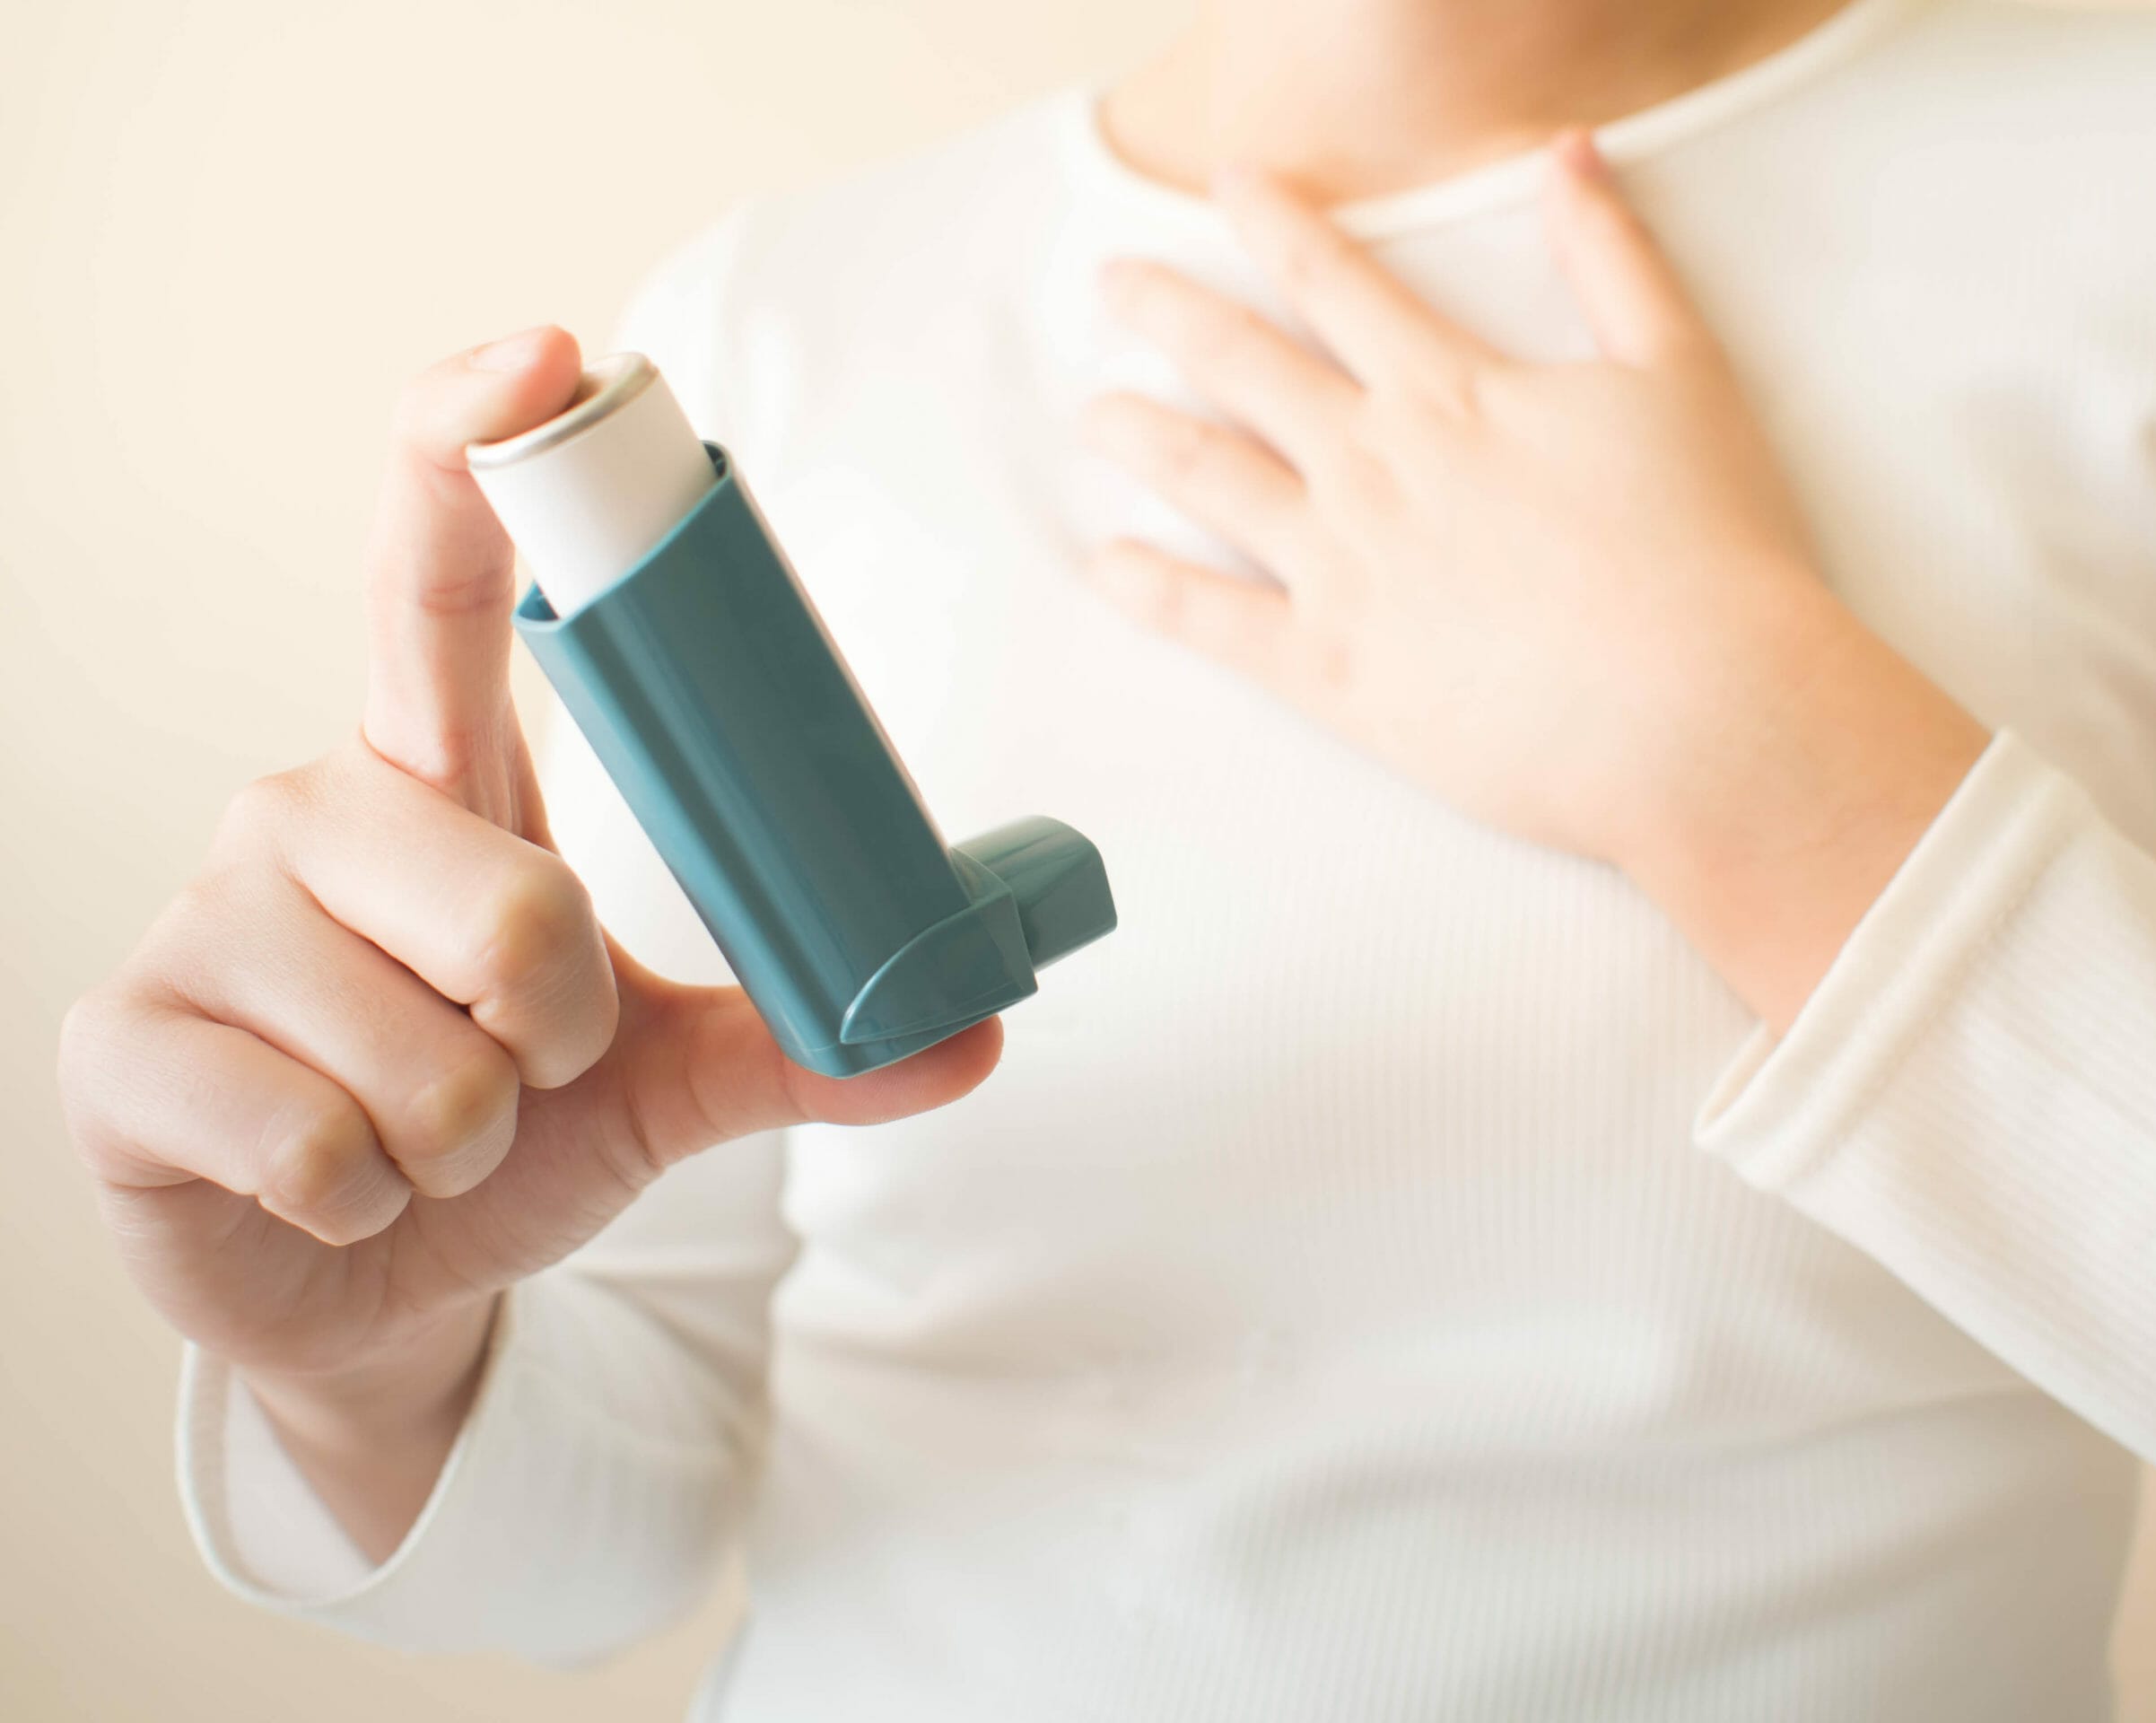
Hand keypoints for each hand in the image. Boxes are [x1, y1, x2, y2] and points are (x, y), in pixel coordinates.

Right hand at [58, 328, 1001, 1553]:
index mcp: (438, 778)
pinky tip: (329, 1190)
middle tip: (518, 1070)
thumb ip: (800, 1043)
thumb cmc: (502, 1128)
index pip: (436, 577)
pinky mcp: (121, 1046)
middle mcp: (308, 812)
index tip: (553, 356)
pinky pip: (323, 1144)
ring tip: (420, 1138)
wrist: (369, 1274)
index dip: (475, 448)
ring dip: (471, 1138)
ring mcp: (203, 920)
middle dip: (561, 1038)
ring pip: (429, 1056)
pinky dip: (371, 1201)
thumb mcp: (659, 1076)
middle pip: (516, 901)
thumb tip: (970, 1031)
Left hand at [1082, 135, 1988, 1027]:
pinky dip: (1151, 591)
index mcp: (1449, 391)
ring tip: (1097, 414)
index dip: (1274, 223)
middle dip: (1170, 312)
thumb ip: (1615, 258)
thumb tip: (1570, 153)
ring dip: (1144, 437)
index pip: (1336, 282)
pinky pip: (1214, 622)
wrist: (1701, 713)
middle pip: (1245, 366)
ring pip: (1210, 478)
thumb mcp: (1681, 373)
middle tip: (1114, 282)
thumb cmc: (1709, 551)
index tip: (1226, 186)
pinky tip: (1108, 566)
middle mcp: (1374, 466)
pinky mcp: (1333, 671)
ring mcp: (1342, 569)